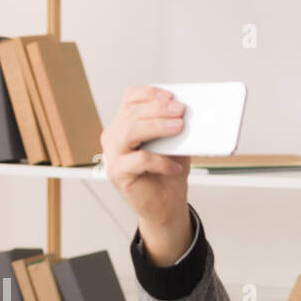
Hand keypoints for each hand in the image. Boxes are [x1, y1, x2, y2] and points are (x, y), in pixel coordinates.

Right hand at [101, 86, 192, 262]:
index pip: (131, 99)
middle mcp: (115, 137)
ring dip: (157, 126)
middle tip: (180, 111)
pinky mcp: (117, 173)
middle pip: (132, 113)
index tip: (171, 96)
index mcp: (125, 124)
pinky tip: (174, 166)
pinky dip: (160, 161)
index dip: (150, 94)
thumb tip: (186, 113)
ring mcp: (113, 155)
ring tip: (179, 127)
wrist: (166, 206)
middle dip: (158, 109)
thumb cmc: (168, 173)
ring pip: (131, 131)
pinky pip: (139, 160)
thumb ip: (175, 128)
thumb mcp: (175, 145)